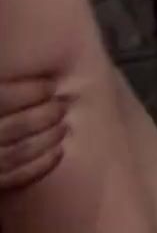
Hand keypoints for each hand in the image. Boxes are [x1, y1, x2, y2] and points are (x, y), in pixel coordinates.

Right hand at [0, 75, 66, 189]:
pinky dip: (40, 166)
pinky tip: (59, 153)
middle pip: (14, 127)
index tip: (52, 86)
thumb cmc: (1, 112)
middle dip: (44, 116)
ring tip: (65, 128)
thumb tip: (27, 63)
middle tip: (63, 106)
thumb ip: (7, 83)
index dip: (29, 92)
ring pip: (17, 154)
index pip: (1, 99)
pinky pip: (15, 178)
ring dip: (46, 140)